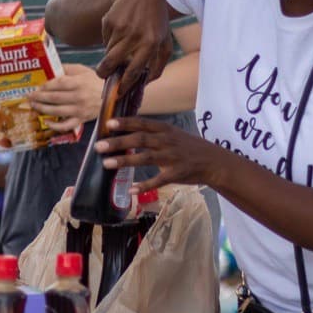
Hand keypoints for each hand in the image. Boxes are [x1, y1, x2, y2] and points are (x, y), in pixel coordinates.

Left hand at [30, 64, 103, 131]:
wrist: (112, 96)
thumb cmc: (95, 82)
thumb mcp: (83, 70)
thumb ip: (66, 68)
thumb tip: (50, 67)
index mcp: (79, 83)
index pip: (58, 84)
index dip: (45, 86)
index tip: (36, 87)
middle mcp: (79, 97)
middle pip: (55, 98)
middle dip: (39, 97)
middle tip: (29, 96)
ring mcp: (80, 110)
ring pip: (57, 111)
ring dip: (42, 109)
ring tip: (33, 106)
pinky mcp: (81, 120)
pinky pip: (66, 125)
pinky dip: (55, 126)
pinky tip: (46, 121)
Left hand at [93, 116, 222, 190]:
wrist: (214, 161)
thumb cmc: (188, 146)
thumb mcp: (172, 134)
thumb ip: (152, 133)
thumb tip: (126, 132)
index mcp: (165, 129)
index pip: (142, 123)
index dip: (125, 123)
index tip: (108, 123)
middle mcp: (167, 141)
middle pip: (139, 140)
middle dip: (118, 142)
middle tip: (99, 145)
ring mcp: (172, 157)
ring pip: (145, 158)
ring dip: (124, 161)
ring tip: (106, 163)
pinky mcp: (176, 174)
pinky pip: (158, 180)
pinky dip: (145, 185)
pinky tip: (131, 190)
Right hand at [97, 0, 172, 91]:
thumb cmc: (156, 21)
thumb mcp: (165, 40)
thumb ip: (160, 63)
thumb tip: (147, 83)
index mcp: (151, 44)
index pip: (135, 70)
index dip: (125, 84)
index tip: (119, 92)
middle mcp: (136, 36)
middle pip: (112, 62)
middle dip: (104, 72)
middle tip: (102, 75)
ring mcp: (121, 27)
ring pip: (108, 51)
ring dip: (111, 53)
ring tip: (121, 44)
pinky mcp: (110, 20)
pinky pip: (105, 38)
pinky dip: (109, 38)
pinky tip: (120, 28)